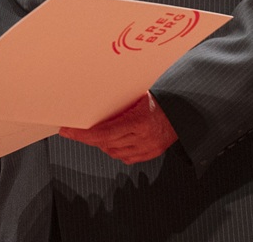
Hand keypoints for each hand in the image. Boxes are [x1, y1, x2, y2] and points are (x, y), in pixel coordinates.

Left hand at [58, 92, 177, 164]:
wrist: (185, 109)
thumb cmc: (159, 97)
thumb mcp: (138, 94)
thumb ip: (119, 102)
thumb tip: (93, 101)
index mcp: (139, 121)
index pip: (104, 133)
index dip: (83, 134)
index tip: (67, 131)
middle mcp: (144, 138)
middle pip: (106, 143)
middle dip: (87, 138)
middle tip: (73, 131)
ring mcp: (148, 148)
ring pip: (114, 152)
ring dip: (101, 144)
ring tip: (94, 133)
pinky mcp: (152, 154)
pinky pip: (126, 158)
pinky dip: (116, 150)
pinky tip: (112, 140)